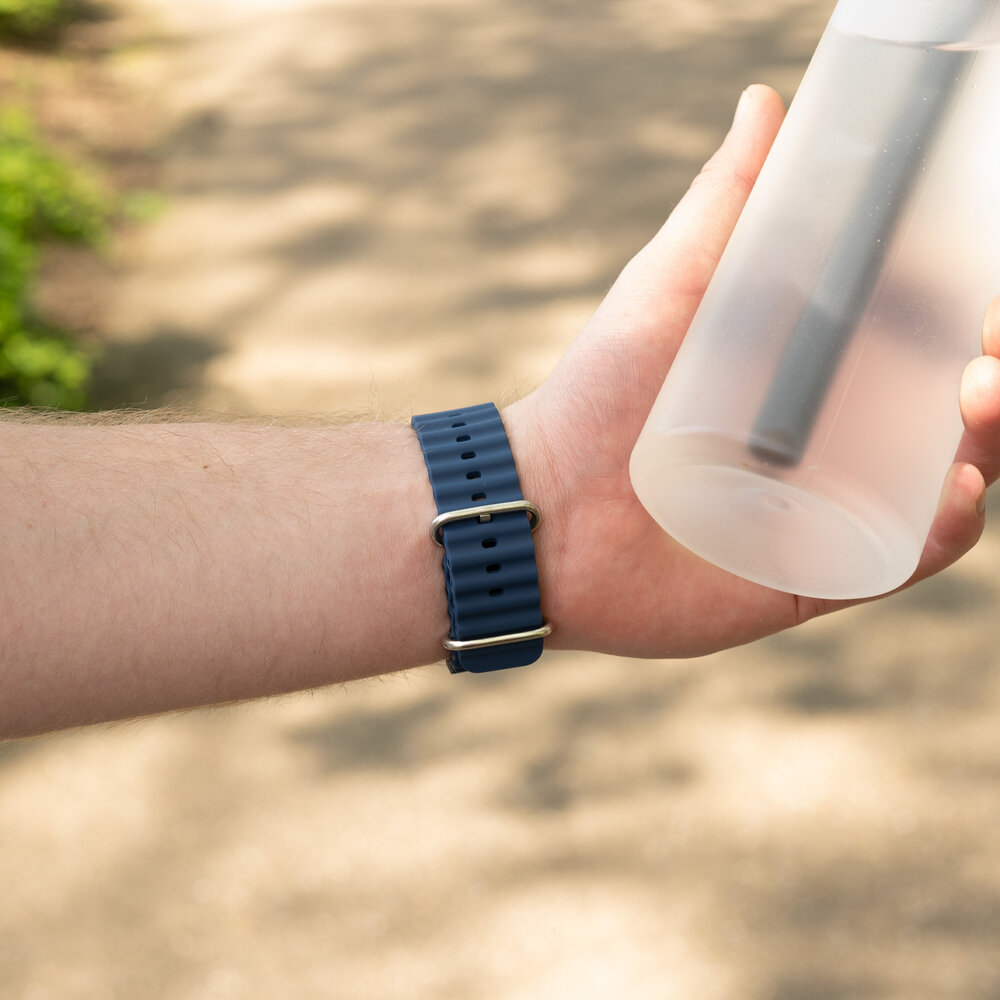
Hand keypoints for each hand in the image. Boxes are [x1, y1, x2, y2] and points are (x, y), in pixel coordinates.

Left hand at [505, 85, 999, 657]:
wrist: (540, 506)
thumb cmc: (600, 395)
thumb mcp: (670, 287)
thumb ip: (723, 205)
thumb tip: (765, 100)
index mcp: (810, 383)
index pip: (920, 350)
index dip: (970, 322)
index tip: (986, 292)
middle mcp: (829, 449)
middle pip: (948, 418)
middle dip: (995, 379)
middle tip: (991, 348)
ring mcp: (825, 516)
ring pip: (942, 486)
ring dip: (987, 444)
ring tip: (980, 396)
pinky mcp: (813, 577)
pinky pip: (900, 559)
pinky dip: (942, 530)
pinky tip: (953, 488)